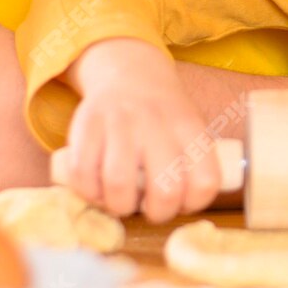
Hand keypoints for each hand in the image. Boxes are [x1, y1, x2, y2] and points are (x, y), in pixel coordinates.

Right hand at [60, 37, 220, 222]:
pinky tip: (97, 188)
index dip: (194, 203)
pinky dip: (88, 191)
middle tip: (149, 208)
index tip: (182, 202)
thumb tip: (181, 209)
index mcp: (189, 128)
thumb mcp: (189, 130)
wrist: (130, 74)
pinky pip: (82, 174)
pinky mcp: (87, 124)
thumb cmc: (163, 117)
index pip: (205, 181)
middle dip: (157, 213)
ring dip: (119, 206)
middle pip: (164, 190)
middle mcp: (157, 123)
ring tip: (120, 201)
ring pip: (119, 185)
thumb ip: (192, 167)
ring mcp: (120, 123)